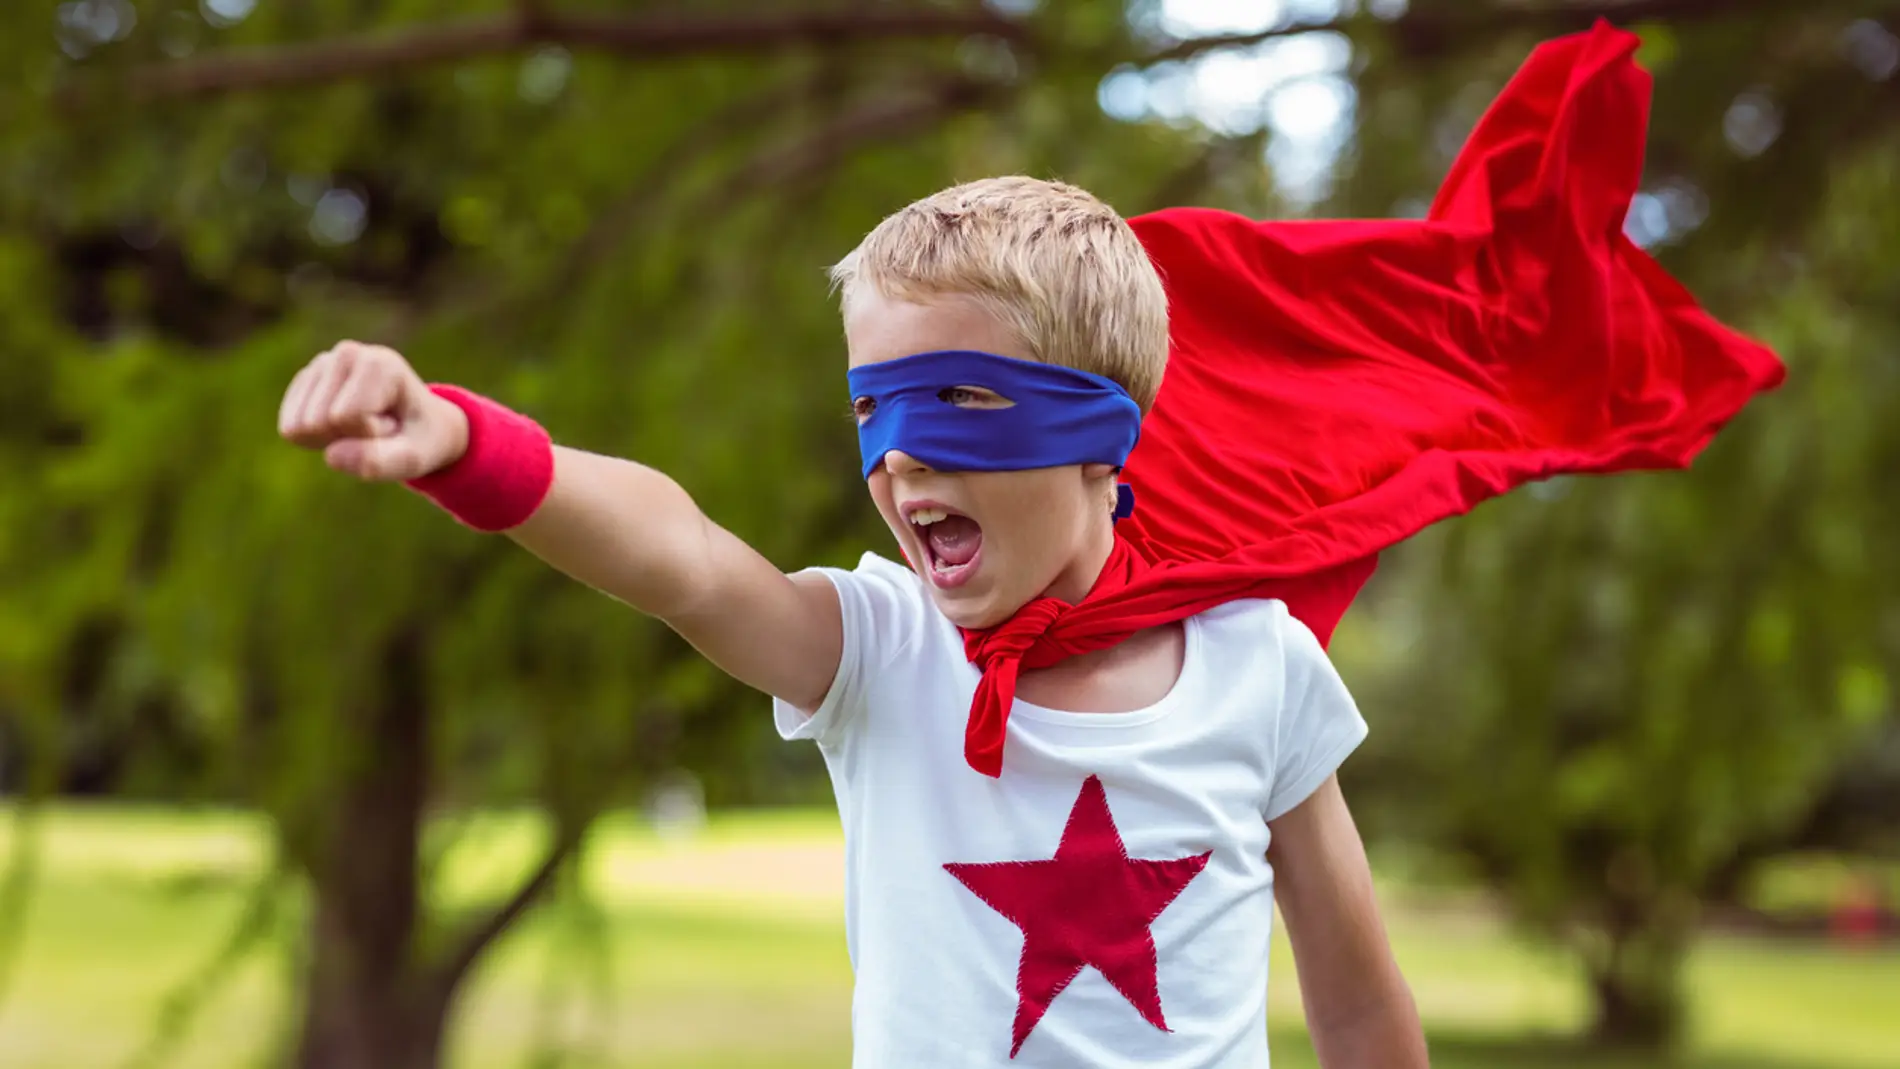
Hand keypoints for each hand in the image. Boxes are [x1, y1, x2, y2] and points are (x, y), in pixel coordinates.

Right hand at [278, 341, 468, 480]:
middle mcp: (347, 353)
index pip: (345, 417)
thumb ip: (379, 462)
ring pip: (297, 427)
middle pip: (317, 422)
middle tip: (378, 425)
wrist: (420, 422)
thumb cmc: (420, 439)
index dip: (369, 434)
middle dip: (347, 437)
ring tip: (364, 423)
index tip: (394, 423)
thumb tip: (331, 457)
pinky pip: (290, 427)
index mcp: (379, 363)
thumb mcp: (413, 459)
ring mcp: (322, 364)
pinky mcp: (305, 380)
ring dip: (332, 438)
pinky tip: (344, 422)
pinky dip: (316, 437)